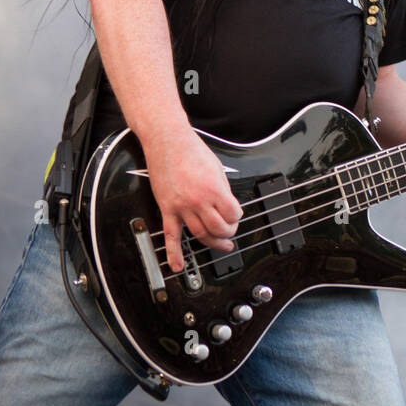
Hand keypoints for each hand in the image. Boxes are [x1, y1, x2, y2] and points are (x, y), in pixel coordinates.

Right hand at [142, 126, 243, 271]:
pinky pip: (171, 235)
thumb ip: (222, 189)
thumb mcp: (217, 168)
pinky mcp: (168, 208)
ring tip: (220, 245)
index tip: (235, 215)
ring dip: (212, 243)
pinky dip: (174, 253)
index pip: (233, 214)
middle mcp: (199, 201)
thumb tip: (227, 205)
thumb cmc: (192, 150)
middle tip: (230, 232)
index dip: (237, 216)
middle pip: (218, 229)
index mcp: (214, 189)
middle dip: (228, 232)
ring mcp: (182, 207)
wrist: (168, 141)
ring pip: (200, 235)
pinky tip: (178, 265)